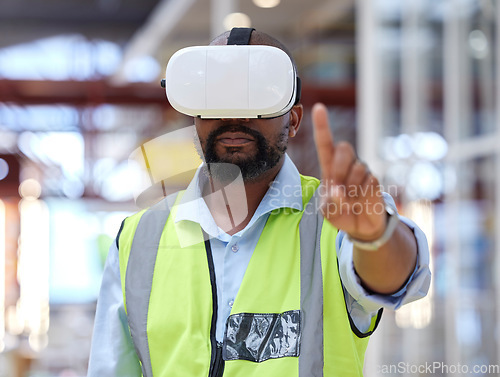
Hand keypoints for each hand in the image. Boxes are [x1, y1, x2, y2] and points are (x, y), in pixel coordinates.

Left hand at [312, 103, 386, 240]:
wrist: (361, 227)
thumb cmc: (340, 214)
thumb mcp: (327, 211)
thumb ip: (329, 202)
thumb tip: (339, 191)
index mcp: (329, 168)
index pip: (325, 143)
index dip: (322, 126)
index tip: (318, 108)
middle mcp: (346, 164)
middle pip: (344, 148)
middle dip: (339, 168)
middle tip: (338, 188)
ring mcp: (361, 170)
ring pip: (357, 167)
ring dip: (351, 186)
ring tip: (349, 200)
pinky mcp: (374, 180)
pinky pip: (369, 180)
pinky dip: (361, 194)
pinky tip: (360, 202)